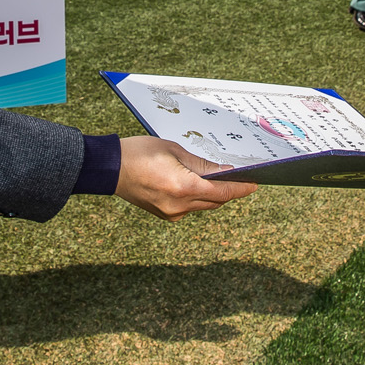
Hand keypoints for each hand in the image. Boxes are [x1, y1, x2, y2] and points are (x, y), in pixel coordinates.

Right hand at [115, 136, 256, 219]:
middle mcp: (180, 205)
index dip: (241, 188)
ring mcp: (171, 213)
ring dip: (213, 194)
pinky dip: (198, 198)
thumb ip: (201, 164)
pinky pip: (190, 208)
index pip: (222, 192)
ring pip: (203, 206)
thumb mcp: (174, 151)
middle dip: (229, 191)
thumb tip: (223, 172)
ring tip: (221, 180)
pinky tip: (198, 185)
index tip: (254, 184)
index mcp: (185, 187)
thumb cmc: (140, 153)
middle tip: (242, 179)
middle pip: (216, 201)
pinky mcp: (164, 214)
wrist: (110, 168)